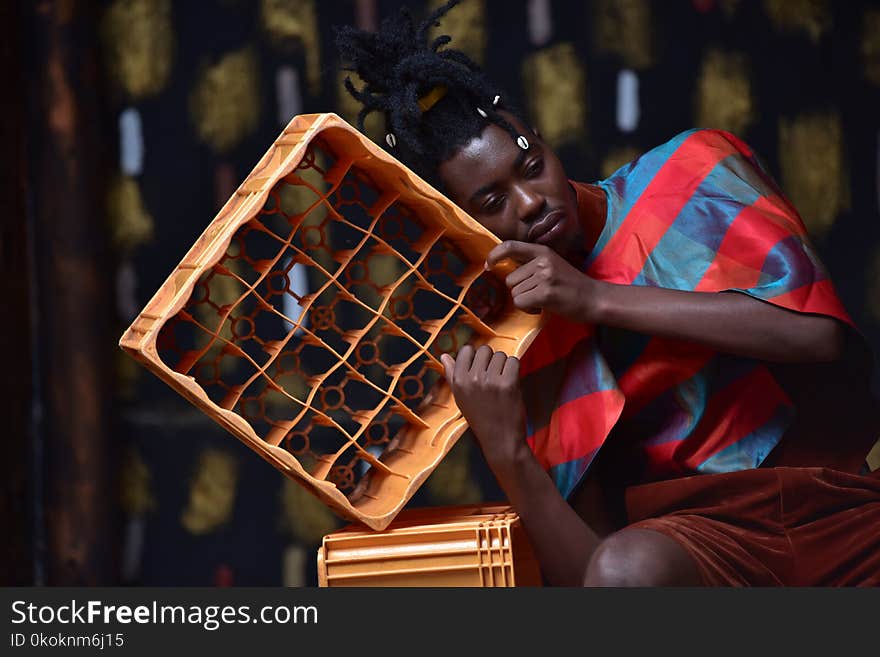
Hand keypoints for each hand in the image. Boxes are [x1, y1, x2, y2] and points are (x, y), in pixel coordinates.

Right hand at [440, 345, 530, 471]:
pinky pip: (513, 361)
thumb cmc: (480, 418)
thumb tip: (444, 357)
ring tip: (501, 383)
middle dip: (491, 360)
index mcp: (459, 381)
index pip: (466, 350)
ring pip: (500, 355)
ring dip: (503, 366)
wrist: (500, 439)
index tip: (481, 369)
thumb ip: (452, 375)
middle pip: (485, 350)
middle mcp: (472, 379)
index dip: (476, 357)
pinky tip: (510, 384)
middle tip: (493, 377)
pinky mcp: (508, 384)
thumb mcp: (460, 398)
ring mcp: (490, 381)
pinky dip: (514, 370)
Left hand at [486, 240, 601, 322]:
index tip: (488, 265)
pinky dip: (527, 309)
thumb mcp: (552, 266)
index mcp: (543, 252)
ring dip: (525, 301)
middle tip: (539, 294)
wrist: (595, 298)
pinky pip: (520, 303)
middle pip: (510, 279)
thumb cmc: (571, 286)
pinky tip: (542, 307)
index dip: (495, 255)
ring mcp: (544, 276)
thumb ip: (531, 265)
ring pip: (514, 293)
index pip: (510, 246)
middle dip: (520, 290)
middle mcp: (542, 261)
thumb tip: (504, 267)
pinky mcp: (545, 293)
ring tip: (543, 300)